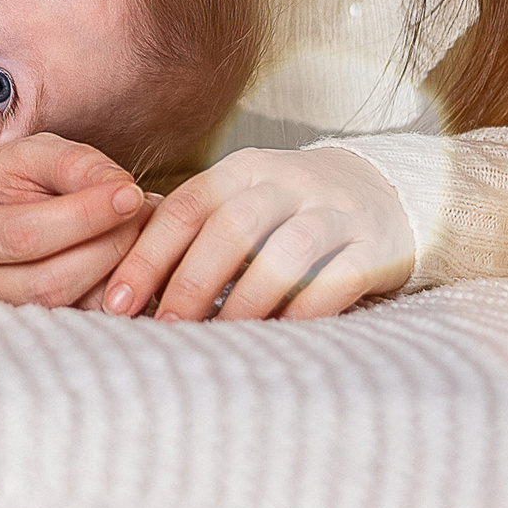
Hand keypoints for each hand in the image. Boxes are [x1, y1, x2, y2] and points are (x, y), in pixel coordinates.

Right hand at [0, 133, 149, 306]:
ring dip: (119, 271)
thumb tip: (121, 190)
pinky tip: (133, 259)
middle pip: (50, 280)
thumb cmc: (18, 181)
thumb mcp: (37, 154)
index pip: (25, 234)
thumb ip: (76, 164)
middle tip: (142, 213)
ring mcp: (6, 314)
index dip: (83, 216)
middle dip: (108, 246)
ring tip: (140, 232)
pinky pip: (88, 320)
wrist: (4, 213)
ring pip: (73, 307)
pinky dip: (120, 292)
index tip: (130, 193)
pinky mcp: (39, 331)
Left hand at [99, 147, 415, 320]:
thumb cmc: (291, 211)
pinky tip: (278, 336)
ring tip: (217, 339)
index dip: (148, 255)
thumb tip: (127, 289)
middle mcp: (289, 181)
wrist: (388, 192)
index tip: (118, 300)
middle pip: (231, 229)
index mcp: (244, 169)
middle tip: (164, 326)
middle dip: (190, 283)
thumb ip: (196, 231)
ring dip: (245, 301)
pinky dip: (304, 312)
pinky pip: (337, 280)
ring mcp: (335, 211)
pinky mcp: (375, 245)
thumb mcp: (245, 200)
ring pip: (284, 254)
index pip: (185, 208)